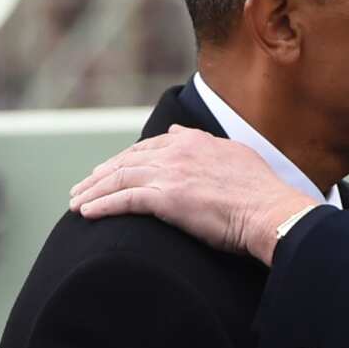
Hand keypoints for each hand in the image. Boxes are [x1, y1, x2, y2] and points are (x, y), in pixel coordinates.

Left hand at [68, 125, 317, 264]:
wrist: (272, 212)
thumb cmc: (262, 194)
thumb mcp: (237, 156)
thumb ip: (207, 144)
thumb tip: (180, 134)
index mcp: (196, 142)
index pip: (150, 147)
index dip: (127, 158)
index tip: (112, 169)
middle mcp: (180, 152)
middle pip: (127, 160)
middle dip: (101, 173)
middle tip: (83, 186)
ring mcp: (171, 174)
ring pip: (119, 178)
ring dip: (93, 190)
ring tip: (77, 201)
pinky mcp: (166, 198)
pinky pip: (123, 200)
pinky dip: (101, 205)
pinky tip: (86, 213)